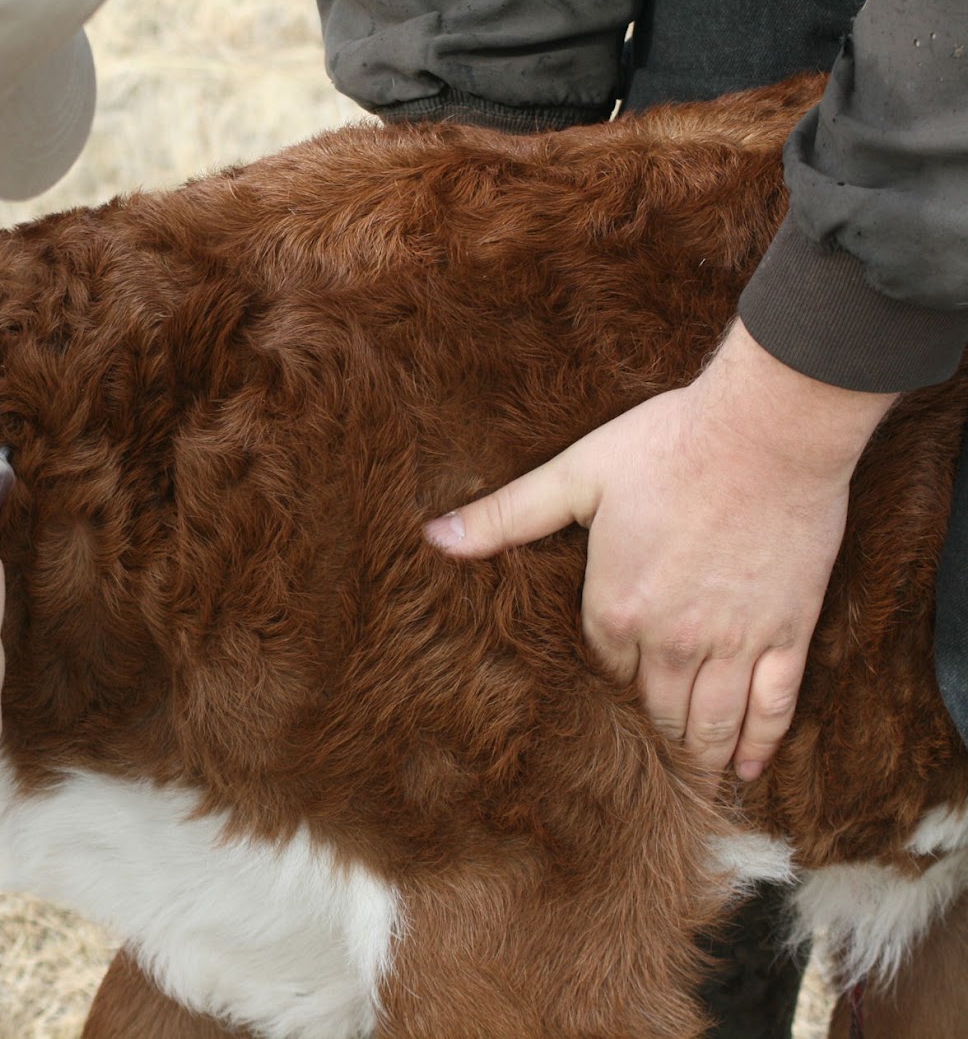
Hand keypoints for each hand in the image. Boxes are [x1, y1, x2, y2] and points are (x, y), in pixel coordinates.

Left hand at [426, 319, 895, 780]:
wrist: (768, 426)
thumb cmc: (668, 443)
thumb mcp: (574, 474)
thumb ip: (506, 515)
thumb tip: (433, 535)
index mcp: (613, 608)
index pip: (599, 674)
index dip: (598, 694)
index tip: (593, 721)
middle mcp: (671, 639)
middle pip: (654, 715)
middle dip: (644, 751)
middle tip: (635, 787)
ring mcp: (733, 640)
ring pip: (711, 723)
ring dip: (697, 760)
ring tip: (686, 793)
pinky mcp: (786, 631)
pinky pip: (774, 705)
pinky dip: (760, 743)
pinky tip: (746, 769)